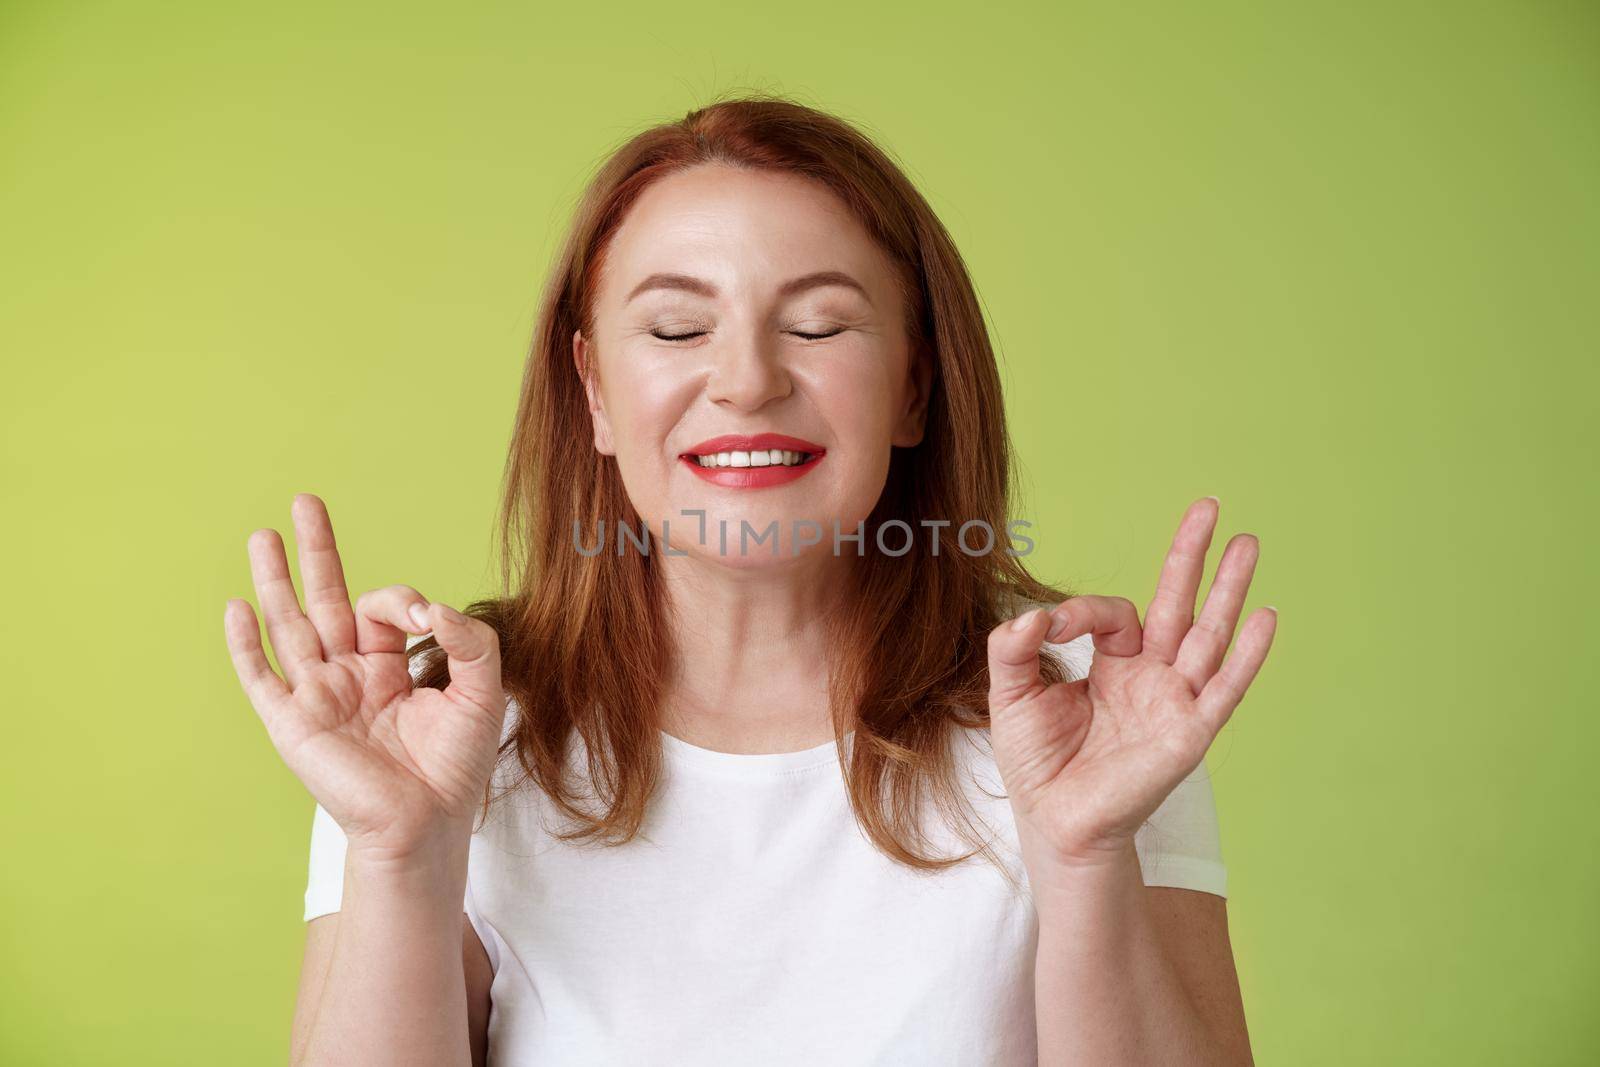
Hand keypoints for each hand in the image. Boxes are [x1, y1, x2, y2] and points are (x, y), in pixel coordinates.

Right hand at [223, 493, 506, 860]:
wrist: (426, 824)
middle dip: (315, 552)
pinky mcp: (293, 723)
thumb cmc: (454, 766)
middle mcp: (348, 675)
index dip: (401, 599)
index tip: (424, 617)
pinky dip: (247, 643)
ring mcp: (316, 696)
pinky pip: (262, 676)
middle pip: (325, 599)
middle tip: (305, 501)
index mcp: (389, 666)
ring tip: (262, 535)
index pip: (383, 609)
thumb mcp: (481, 691)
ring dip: (275, 580)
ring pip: (289, 626)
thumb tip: (429, 607)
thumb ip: (468, 639)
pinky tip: (237, 606)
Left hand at [986, 496, 1275, 869]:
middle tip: (1210, 506)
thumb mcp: (1012, 696)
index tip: (1052, 626)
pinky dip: (1246, 654)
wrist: (1055, 824)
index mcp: (1114, 666)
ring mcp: (1174, 702)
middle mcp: (1151, 677)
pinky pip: (1223, 688)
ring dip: (1229, 589)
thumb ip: (1015, 649)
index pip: (1115, 614)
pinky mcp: (1188, 733)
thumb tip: (1033, 613)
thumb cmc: (1038, 765)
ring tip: (1249, 542)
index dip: (1083, 610)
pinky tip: (1264, 616)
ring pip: (1208, 634)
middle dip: (1193, 556)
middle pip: (1179, 604)